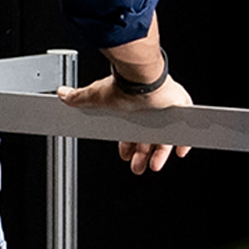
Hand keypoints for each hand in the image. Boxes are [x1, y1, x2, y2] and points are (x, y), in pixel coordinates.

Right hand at [56, 64, 193, 172]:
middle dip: (142, 156)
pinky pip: (186, 128)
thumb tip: (62, 93)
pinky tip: (181, 150)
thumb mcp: (96, 97)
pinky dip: (184, 142)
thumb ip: (79, 97)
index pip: (131, 134)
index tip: (126, 156)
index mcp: (132, 111)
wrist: (142, 79)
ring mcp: (166, 111)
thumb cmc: (123, 86)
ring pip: (166, 138)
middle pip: (148, 139)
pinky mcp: (180, 109)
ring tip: (153, 166)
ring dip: (160, 154)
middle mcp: (149, 112)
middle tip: (138, 168)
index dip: (128, 146)